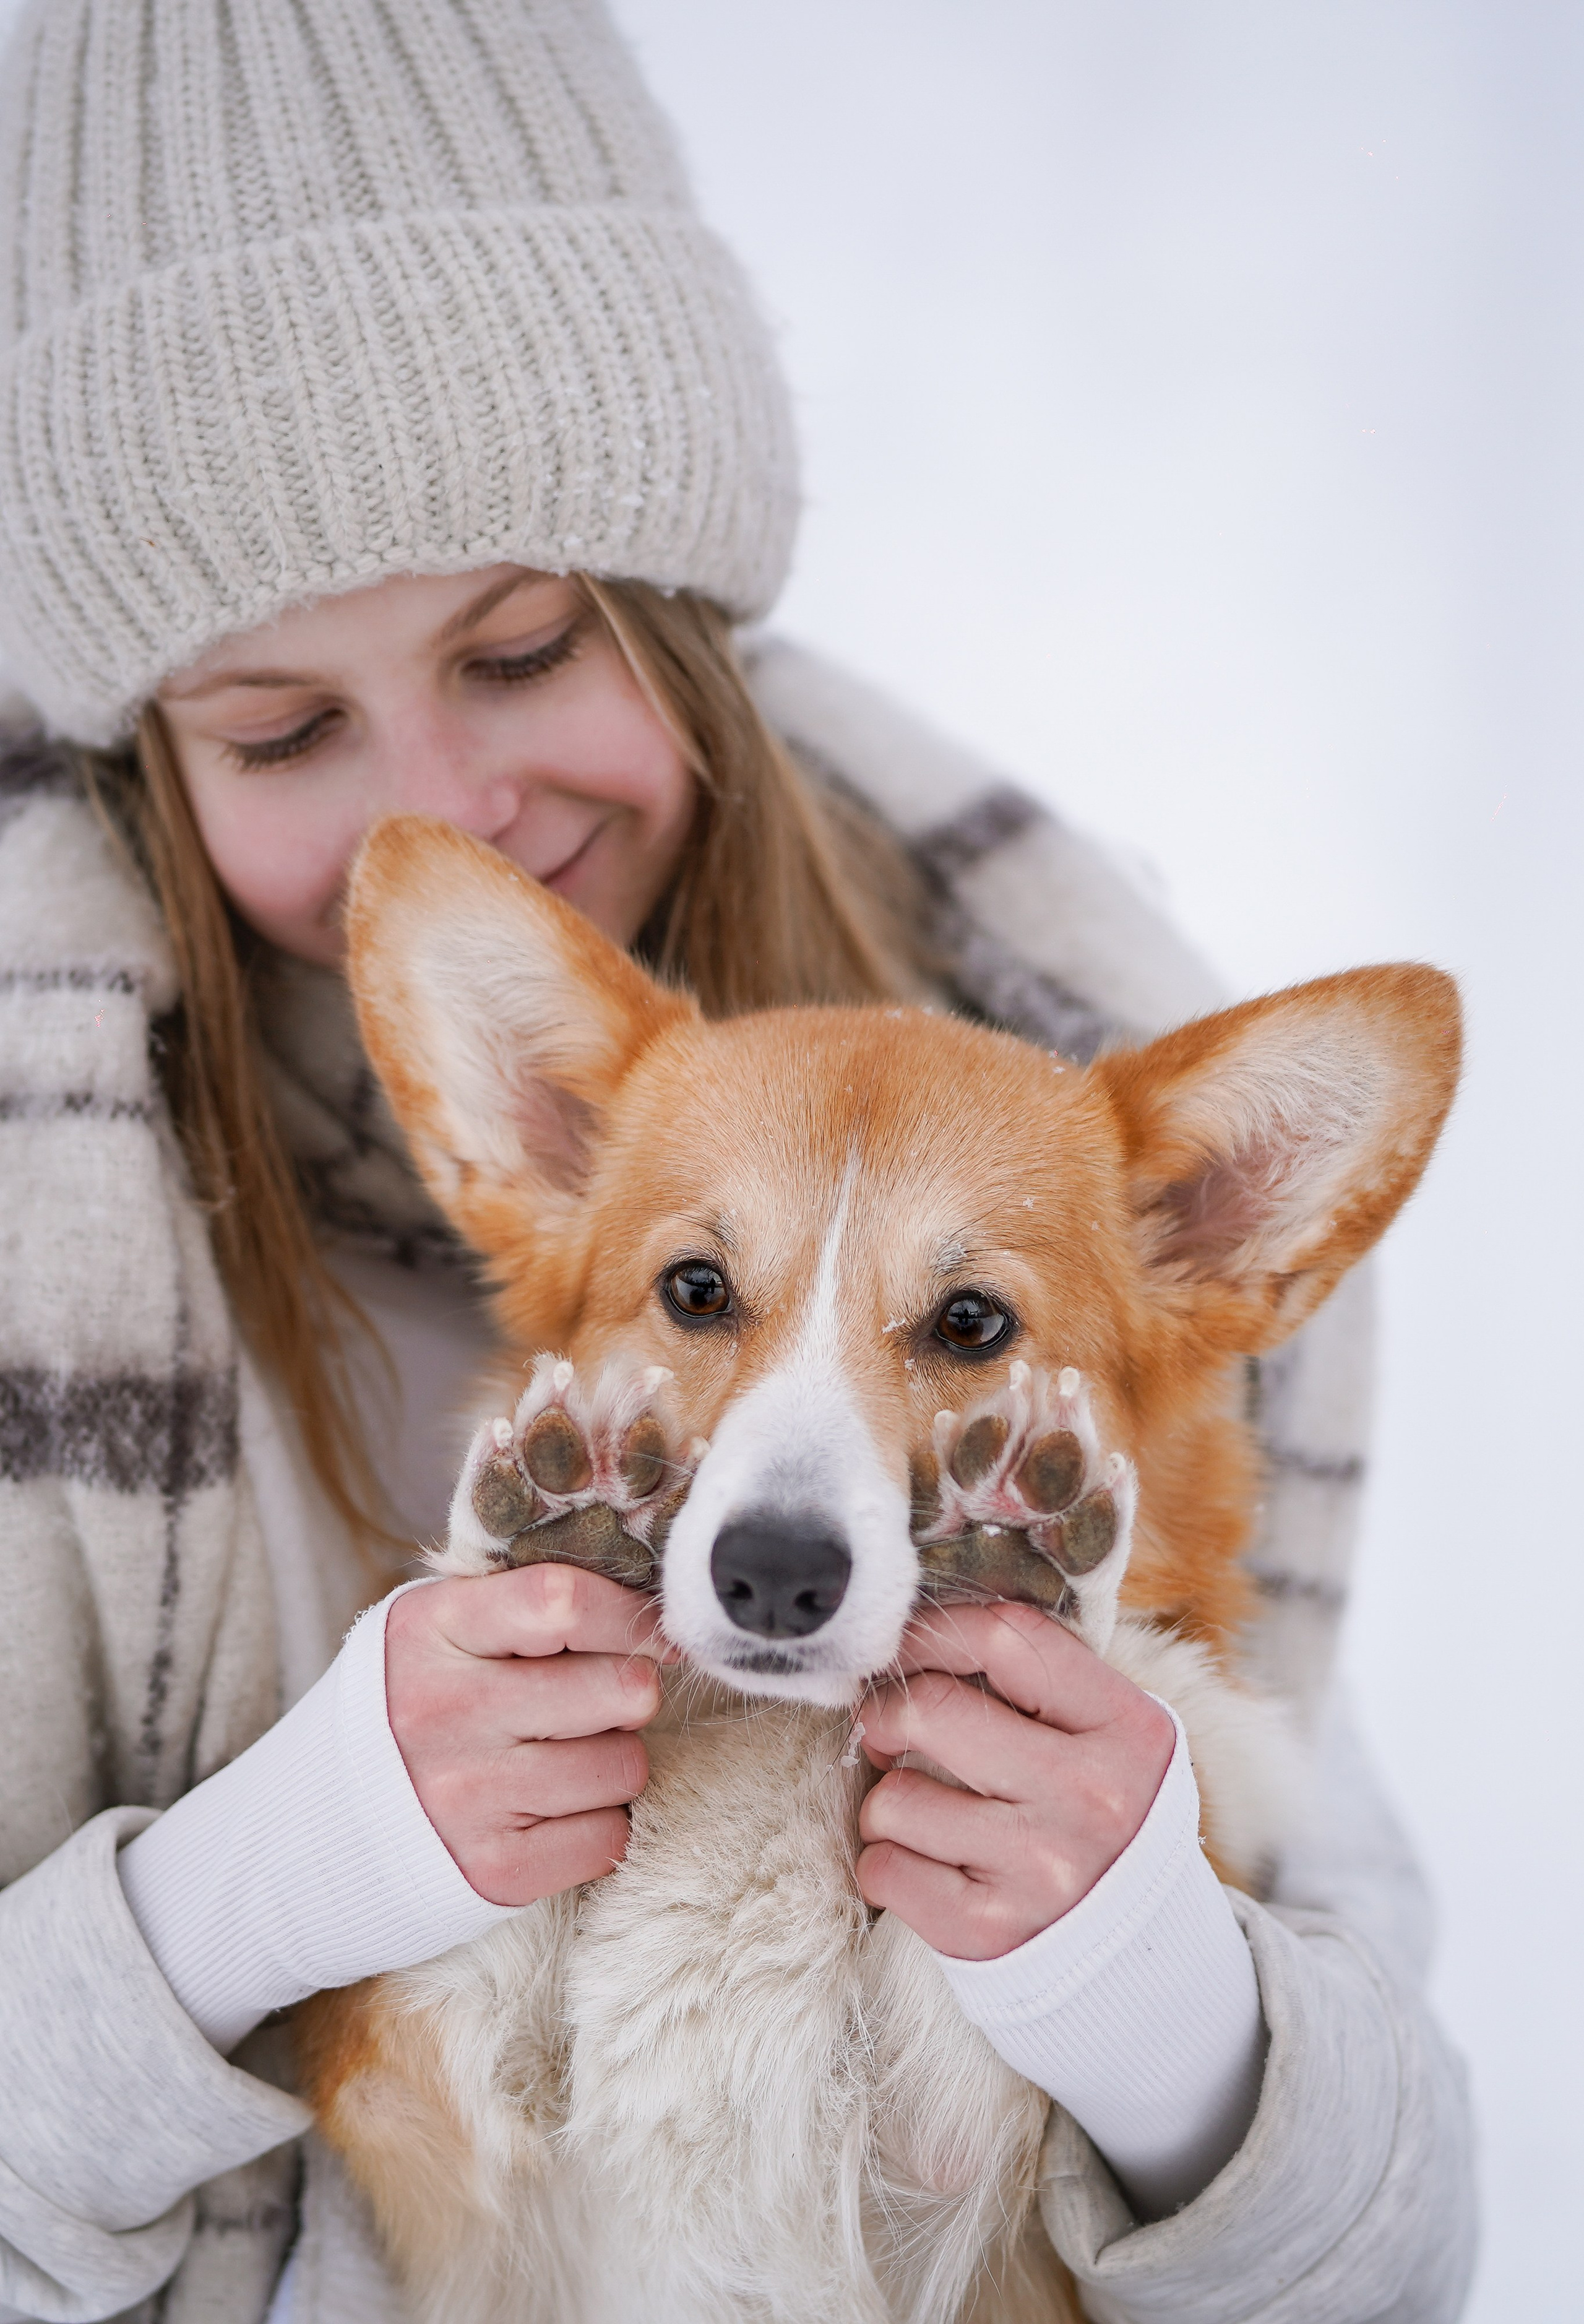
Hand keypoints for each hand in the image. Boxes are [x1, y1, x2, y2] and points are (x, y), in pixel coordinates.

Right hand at [385, 1564, 675, 1905]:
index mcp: (433, 1630)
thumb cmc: (415, 1703)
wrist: (323, 1823)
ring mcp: (468, 1796)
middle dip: (631, 1691)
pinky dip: (598, 1825)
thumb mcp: (441, 1626)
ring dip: (616, 1761)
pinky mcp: (494, 1870)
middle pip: (619, 1687)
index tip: (654, 1632)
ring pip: (624, 1765)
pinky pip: (608, 1838)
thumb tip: (649, 1598)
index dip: (629, 1615)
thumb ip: (525, 1597)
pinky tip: (554, 1811)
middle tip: (603, 1700)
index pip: (562, 1602)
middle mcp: (447, 1710)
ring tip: (566, 1756)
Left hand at [855, 1602, 1174, 1959]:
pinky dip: (886, 1864)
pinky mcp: (990, 1931)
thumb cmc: (1100, 1823)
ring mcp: (1040, 1867)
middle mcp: (1090, 1795)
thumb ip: (1039, 1683)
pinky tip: (926, 1869)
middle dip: (885, 1712)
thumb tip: (917, 1635)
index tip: (903, 1650)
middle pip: (932, 1708)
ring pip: (895, 1796)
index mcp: (1127, 1729)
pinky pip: (884, 1869)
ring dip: (886, 1802)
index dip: (933, 1632)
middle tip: (885, 1727)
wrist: (1137, 1958)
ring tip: (922, 1815)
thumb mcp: (1109, 1739)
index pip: (1007, 1638)